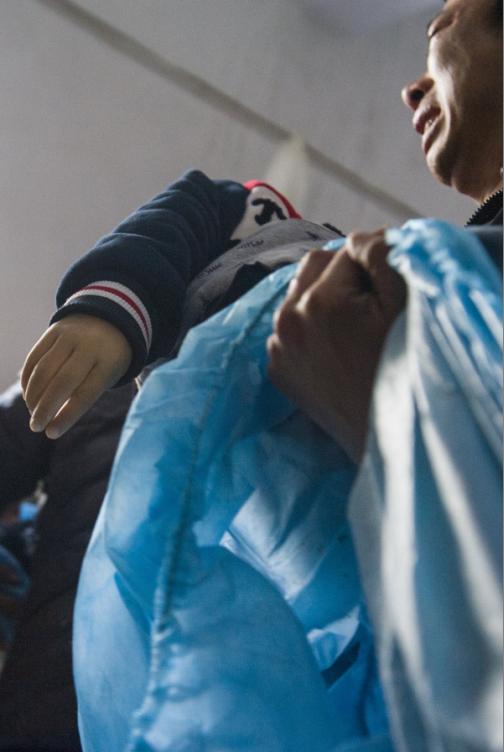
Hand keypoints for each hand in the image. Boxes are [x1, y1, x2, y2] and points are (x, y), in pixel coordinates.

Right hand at [21, 314, 131, 438]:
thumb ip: (86, 395)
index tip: (51, 434)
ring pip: (44, 369)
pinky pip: (35, 357)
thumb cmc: (109, 360)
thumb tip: (52, 424)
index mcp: (109, 362)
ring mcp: (71, 336)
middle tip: (36, 426)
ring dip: (33, 395)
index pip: (86, 394)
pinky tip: (28, 394)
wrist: (110, 321)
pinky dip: (27, 378)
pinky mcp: (54, 330)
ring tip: (32, 412)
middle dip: (45, 407)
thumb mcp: (109, 375)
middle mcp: (90, 347)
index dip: (67, 416)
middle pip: (63, 381)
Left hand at [267, 229, 405, 461]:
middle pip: (313, 266)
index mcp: (317, 303)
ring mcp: (278, 349)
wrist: (386, 439)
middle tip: (372, 303)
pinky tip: (335, 345)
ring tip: (353, 325)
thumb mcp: (404, 304)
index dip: (373, 264)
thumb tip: (359, 237)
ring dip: (323, 297)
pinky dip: (309, 326)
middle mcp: (286, 323)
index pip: (346, 251)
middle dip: (342, 275)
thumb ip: (380, 254)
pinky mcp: (277, 370)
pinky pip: (289, 327)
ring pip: (298, 295)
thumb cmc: (404, 371)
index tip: (389, 289)